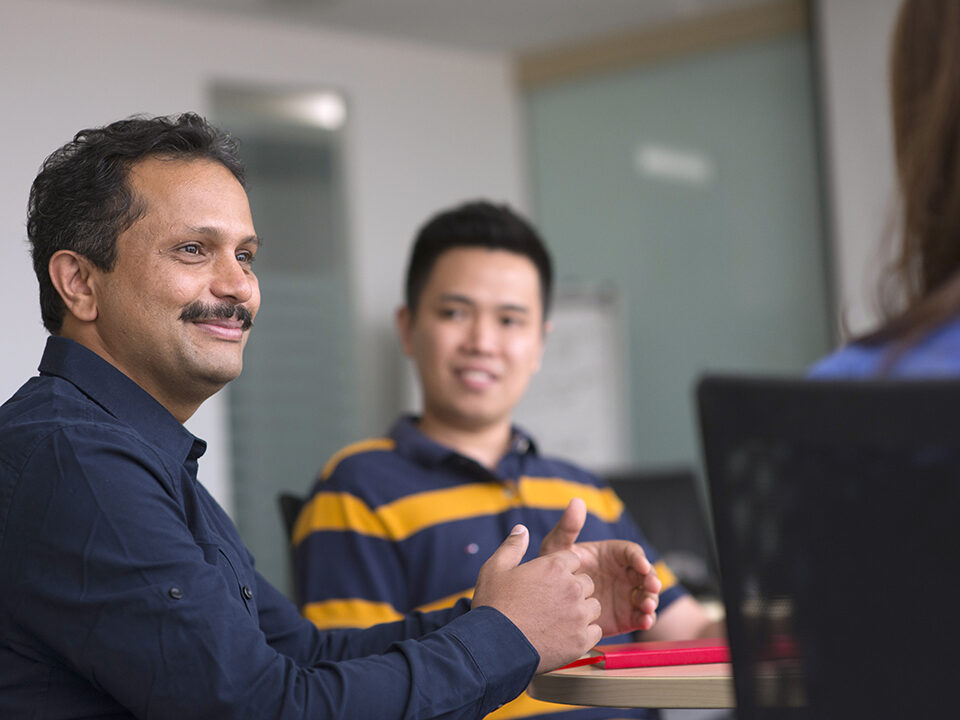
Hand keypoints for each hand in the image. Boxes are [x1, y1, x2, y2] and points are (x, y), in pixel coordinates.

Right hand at [472, 524, 602, 672]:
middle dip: (573, 590)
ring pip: (593, 607)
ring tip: (559, 621)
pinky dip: (583, 634)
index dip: (561, 570)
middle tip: (551, 603)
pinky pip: (595, 631)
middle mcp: (572, 587)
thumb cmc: (493, 607)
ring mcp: (578, 615)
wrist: (493, 647)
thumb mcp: (495, 568)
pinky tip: (565, 636)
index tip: (548, 582)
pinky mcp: (581, 640)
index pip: (573, 560)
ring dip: (581, 611)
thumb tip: (522, 529)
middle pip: (586, 582)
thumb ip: (513, 546)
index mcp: (554, 566)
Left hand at [540, 498, 660, 635]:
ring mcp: (626, 596)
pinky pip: (640, 617)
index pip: (632, 552)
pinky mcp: (625, 617)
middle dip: (651, 579)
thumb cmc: (555, 571)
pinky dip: (645, 619)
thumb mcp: (558, 549)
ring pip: (646, 596)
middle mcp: (623, 574)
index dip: (638, 558)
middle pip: (645, 574)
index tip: (640, 565)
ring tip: (647, 606)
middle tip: (652, 586)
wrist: (549, 605)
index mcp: (612, 555)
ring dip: (651, 600)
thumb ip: (568, 527)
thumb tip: (577, 501)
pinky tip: (644, 621)